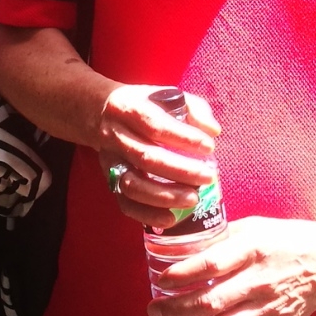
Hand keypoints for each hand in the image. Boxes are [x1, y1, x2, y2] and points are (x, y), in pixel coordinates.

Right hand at [93, 85, 220, 229]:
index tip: (209, 147)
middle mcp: (115, 135)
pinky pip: (125, 203)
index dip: (182, 137)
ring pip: (133, 184)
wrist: (102, 114)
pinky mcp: (109, 182)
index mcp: (129, 108)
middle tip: (208, 176)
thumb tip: (213, 131)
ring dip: (165, 196)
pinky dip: (147, 215)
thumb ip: (195, 109)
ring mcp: (109, 161)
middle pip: (145, 157)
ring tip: (194, 199)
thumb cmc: (146, 105)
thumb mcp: (169, 96)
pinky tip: (171, 218)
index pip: (155, 125)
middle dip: (180, 170)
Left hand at [148, 216, 315, 315]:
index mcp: (252, 250)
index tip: (160, 280)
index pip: (210, 264)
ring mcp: (265, 308)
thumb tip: (185, 244)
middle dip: (175, 309)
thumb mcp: (255, 227)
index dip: (181, 274)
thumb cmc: (288, 239)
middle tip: (153, 310)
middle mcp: (257, 281)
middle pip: (209, 302)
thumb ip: (223, 237)